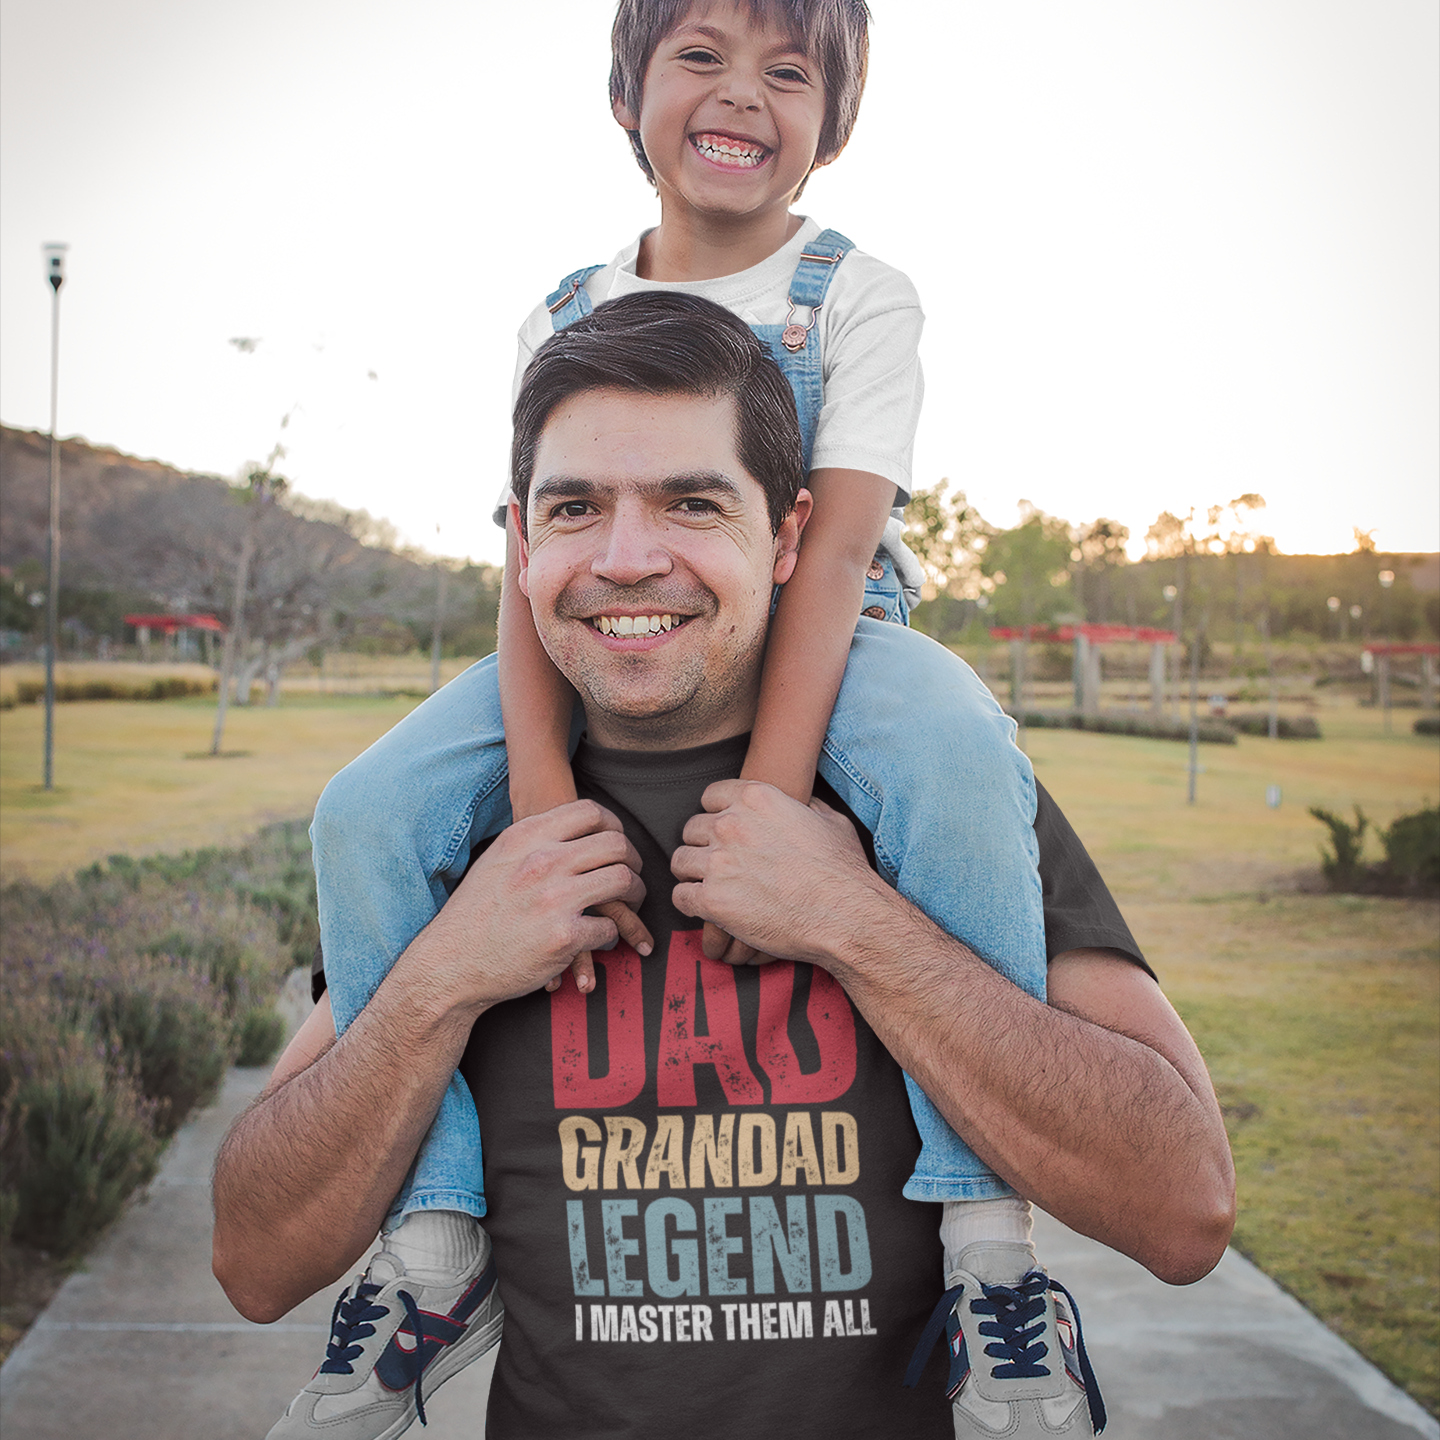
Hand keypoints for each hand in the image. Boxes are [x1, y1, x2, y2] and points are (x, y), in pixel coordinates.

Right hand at [417, 799, 646, 1011]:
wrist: (448, 963)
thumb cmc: (473, 913)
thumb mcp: (497, 860)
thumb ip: (532, 842)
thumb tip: (568, 832)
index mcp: (527, 837)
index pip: (590, 812)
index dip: (614, 825)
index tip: (616, 844)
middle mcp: (543, 861)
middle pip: (616, 844)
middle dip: (633, 860)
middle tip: (632, 876)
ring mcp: (554, 898)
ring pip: (623, 881)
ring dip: (635, 896)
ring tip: (632, 906)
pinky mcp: (564, 937)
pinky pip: (610, 927)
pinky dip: (613, 935)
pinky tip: (603, 940)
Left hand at [671, 780, 883, 967]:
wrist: (846, 916)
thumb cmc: (843, 871)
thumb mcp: (830, 820)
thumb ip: (805, 805)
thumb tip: (801, 802)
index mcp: (756, 798)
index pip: (710, 796)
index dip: (717, 815)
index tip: (725, 833)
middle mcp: (731, 825)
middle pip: (692, 828)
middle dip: (704, 846)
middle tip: (721, 865)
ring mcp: (719, 862)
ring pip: (680, 861)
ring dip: (693, 874)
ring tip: (711, 887)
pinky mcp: (712, 900)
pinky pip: (680, 896)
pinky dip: (691, 904)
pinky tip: (710, 909)